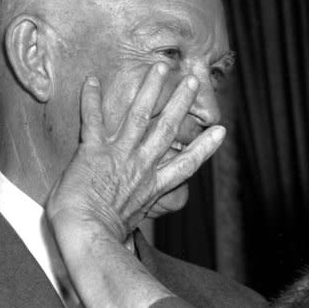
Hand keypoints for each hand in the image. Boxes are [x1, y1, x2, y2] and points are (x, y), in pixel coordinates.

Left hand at [46, 63, 225, 243]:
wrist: (88, 235)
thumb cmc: (104, 238)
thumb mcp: (128, 229)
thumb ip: (131, 223)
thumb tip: (130, 241)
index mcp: (152, 186)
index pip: (186, 163)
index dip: (205, 146)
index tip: (220, 131)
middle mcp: (141, 166)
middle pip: (167, 128)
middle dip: (181, 102)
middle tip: (193, 81)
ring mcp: (119, 155)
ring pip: (139, 115)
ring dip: (151, 89)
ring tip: (161, 66)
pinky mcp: (93, 152)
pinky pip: (93, 120)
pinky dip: (91, 99)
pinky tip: (92, 79)